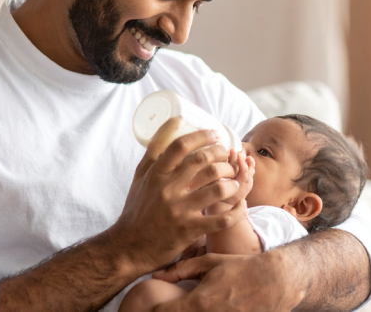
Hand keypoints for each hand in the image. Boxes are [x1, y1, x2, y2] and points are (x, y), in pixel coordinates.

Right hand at [109, 117, 247, 275]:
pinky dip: (237, 211)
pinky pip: (222, 219)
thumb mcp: (140, 178)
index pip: (180, 146)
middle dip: (223, 156)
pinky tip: (241, 206)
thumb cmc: (137, 209)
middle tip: (229, 158)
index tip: (215, 134)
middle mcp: (168, 189)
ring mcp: (180, 210)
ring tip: (234, 182)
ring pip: (218, 188)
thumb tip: (172, 124)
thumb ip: (154, 152)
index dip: (202, 136)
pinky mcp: (190, 230)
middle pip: (204, 163)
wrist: (129, 247)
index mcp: (155, 174)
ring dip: (232, 182)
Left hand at [152, 253, 303, 311]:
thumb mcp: (210, 262)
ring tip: (194, 306)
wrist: (276, 280)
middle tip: (169, 308)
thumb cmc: (240, 268)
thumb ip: (181, 269)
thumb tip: (155, 276)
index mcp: (200, 300)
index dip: (154, 311)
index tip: (151, 307)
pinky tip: (210, 308)